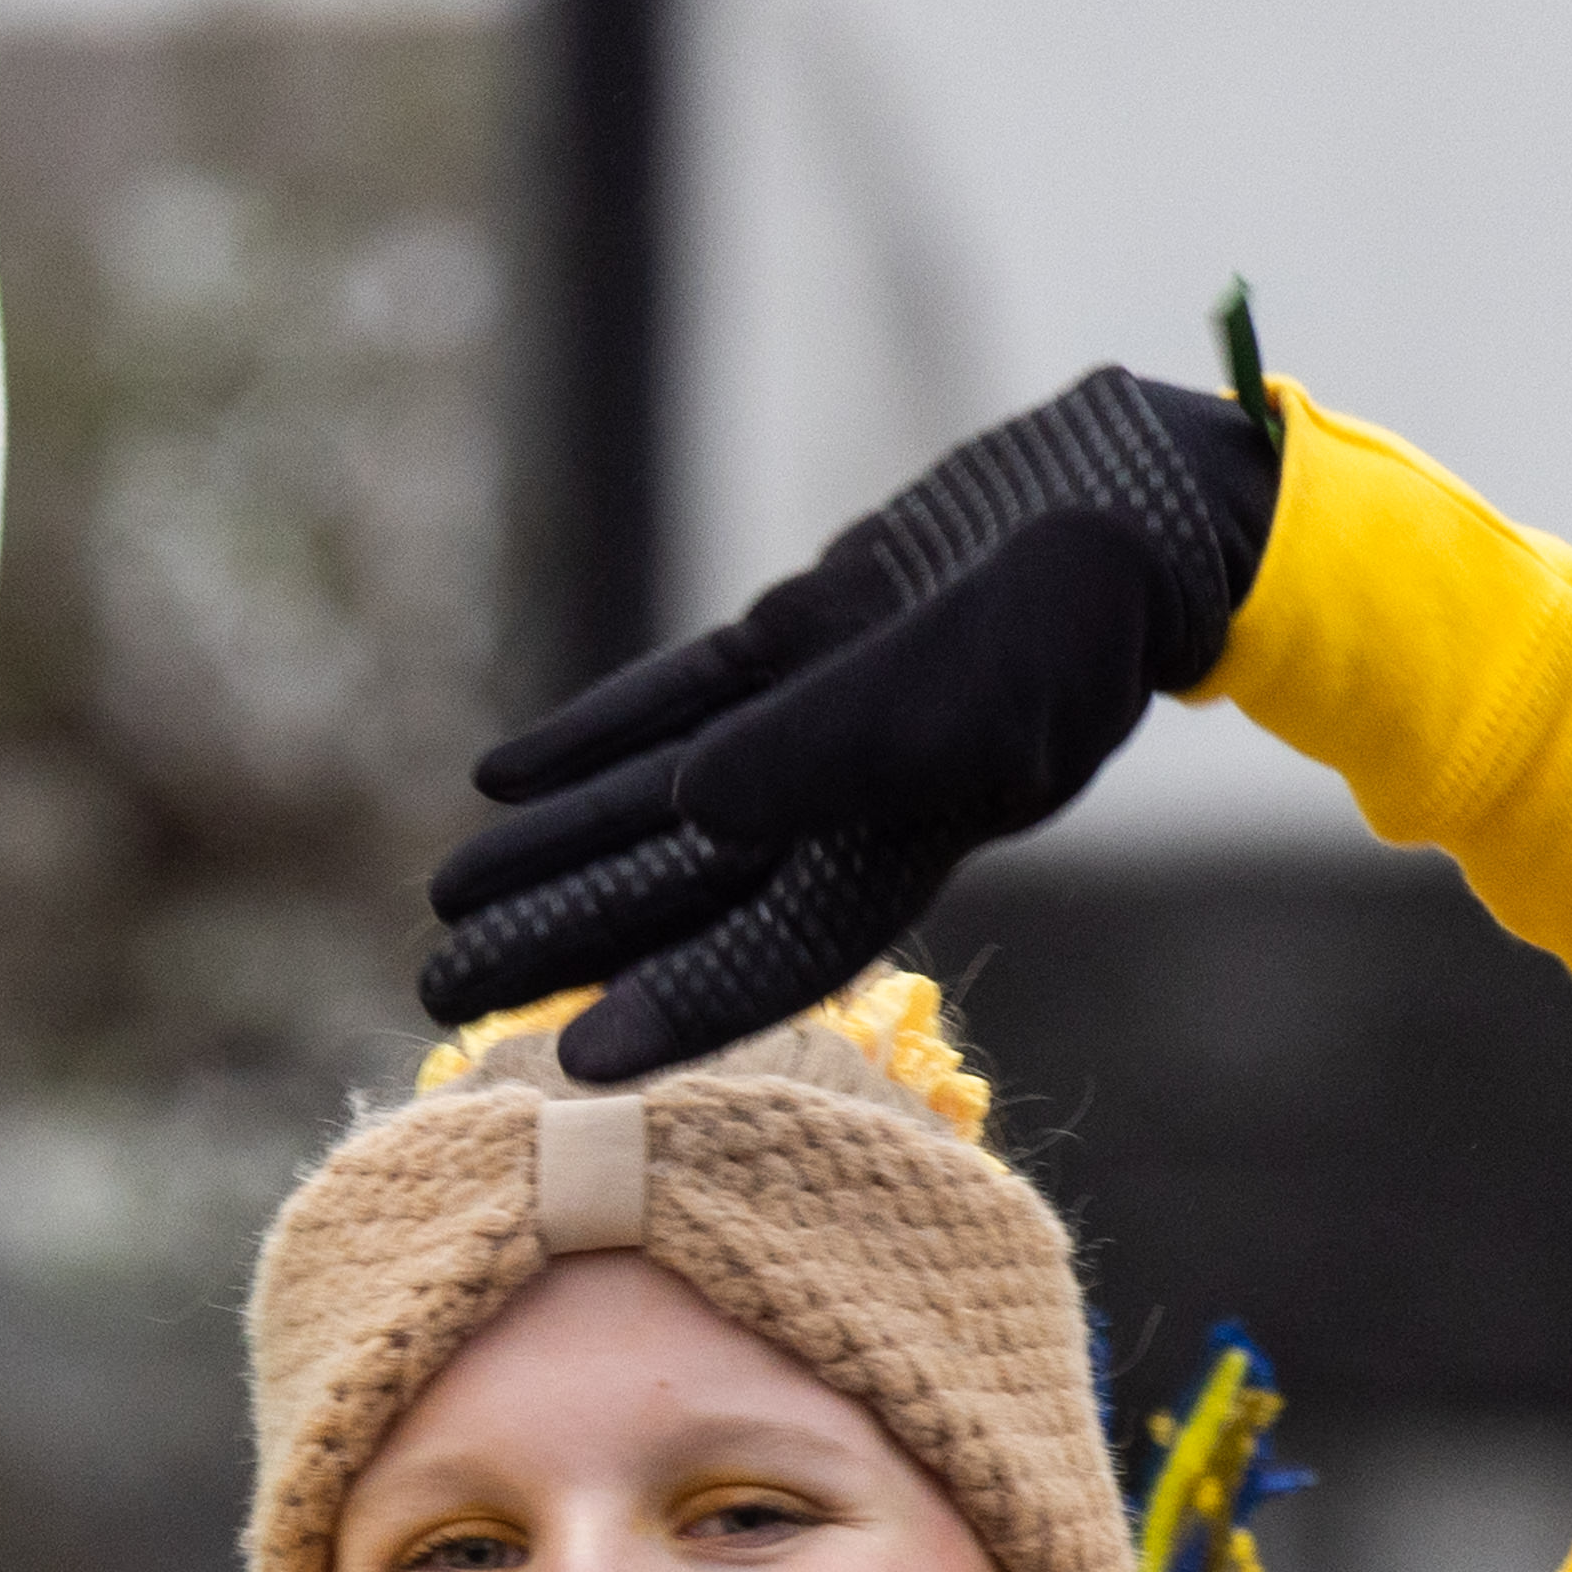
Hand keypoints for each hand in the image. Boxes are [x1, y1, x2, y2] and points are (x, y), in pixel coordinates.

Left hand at [419, 365, 1277, 1079]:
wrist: (1139, 510)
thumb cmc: (1071, 621)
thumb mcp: (952, 694)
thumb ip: (821, 754)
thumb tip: (691, 804)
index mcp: (886, 858)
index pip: (756, 962)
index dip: (665, 1016)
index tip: (565, 1062)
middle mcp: (835, 815)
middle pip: (670, 901)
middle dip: (556, 946)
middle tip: (432, 991)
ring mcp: (809, 730)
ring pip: (652, 810)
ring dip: (552, 852)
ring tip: (444, 899)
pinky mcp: (798, 645)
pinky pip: (670, 703)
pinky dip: (592, 740)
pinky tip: (503, 773)